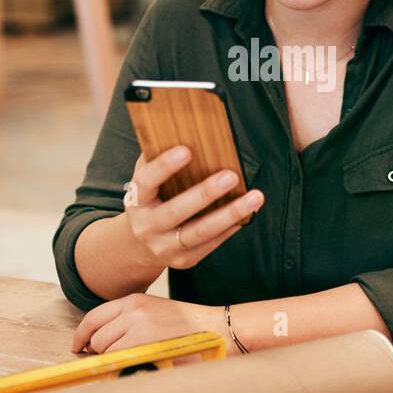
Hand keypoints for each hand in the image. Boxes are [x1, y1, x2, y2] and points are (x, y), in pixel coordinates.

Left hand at [71, 294, 234, 356]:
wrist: (218, 330)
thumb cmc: (190, 329)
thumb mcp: (156, 313)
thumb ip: (130, 322)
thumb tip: (99, 345)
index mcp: (134, 300)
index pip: (94, 317)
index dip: (82, 335)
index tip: (78, 347)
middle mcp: (132, 310)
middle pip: (97, 338)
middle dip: (103, 353)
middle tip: (121, 361)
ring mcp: (138, 327)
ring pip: (107, 352)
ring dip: (116, 362)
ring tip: (140, 362)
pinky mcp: (145, 345)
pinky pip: (120, 362)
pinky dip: (125, 370)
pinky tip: (143, 368)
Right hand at [122, 146, 264, 270]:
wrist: (138, 246)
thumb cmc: (151, 200)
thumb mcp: (147, 182)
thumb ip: (159, 160)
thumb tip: (189, 131)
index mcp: (136, 200)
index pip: (146, 181)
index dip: (164, 166)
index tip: (187, 149)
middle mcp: (146, 227)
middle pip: (175, 211)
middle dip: (205, 194)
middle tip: (231, 175)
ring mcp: (164, 248)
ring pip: (199, 233)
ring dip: (230, 214)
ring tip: (255, 197)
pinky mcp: (183, 261)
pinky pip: (210, 244)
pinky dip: (230, 228)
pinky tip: (247, 213)